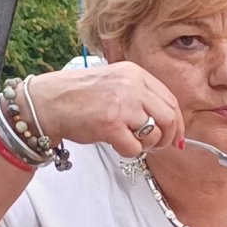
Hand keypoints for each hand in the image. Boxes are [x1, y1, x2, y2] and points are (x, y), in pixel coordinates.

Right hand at [25, 60, 188, 155]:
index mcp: (135, 74)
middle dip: (167, 137)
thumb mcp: (115, 84)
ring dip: (146, 145)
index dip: (177, 123)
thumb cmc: (79, 97)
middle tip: (156, 146)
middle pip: (169, 118)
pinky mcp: (111, 124)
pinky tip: (116, 144)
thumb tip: (170, 122)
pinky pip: (135, 148)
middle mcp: (131, 86)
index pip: (170, 100)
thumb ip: (141, 97)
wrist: (48, 102)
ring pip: (155, 134)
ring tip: (130, 141)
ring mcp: (122, 104)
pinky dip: (129, 152)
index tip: (176, 137)